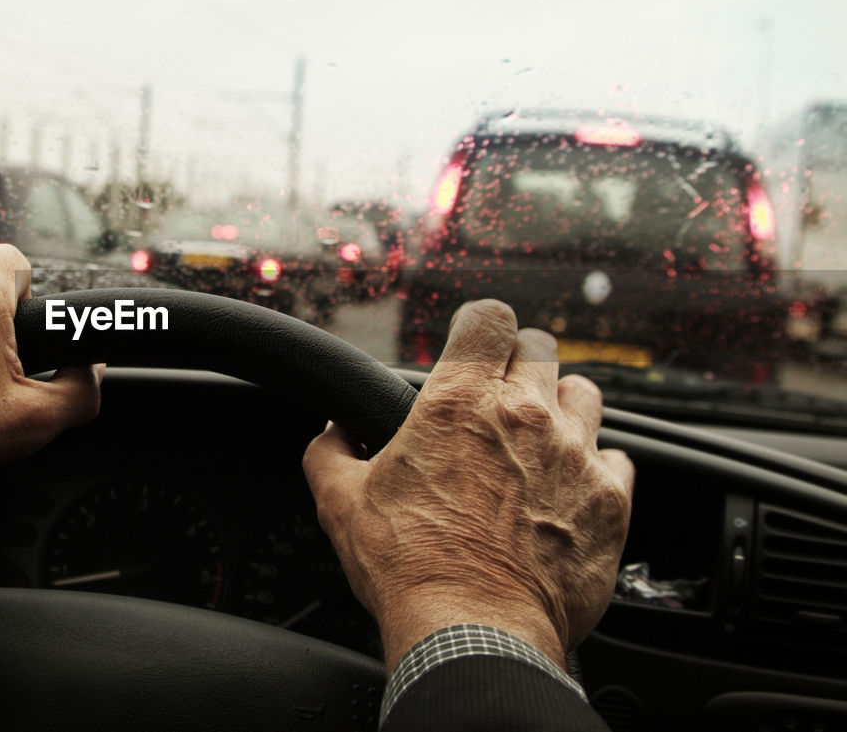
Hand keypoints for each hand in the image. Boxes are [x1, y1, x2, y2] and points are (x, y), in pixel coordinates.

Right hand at [303, 299, 632, 670]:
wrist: (474, 631)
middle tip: (502, 394)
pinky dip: (595, 467)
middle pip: (540, 346)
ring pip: (584, 393)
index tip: (474, 343)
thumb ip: (332, 452)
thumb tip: (332, 434)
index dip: (480, 325)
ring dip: (561, 407)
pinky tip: (569, 490)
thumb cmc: (408, 568)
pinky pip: (617, 458)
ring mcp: (574, 454)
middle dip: (519, 361)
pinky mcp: (611, 500)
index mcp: (457, 403)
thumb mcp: (340, 503)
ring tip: (539, 440)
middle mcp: (523, 416)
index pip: (488, 318)